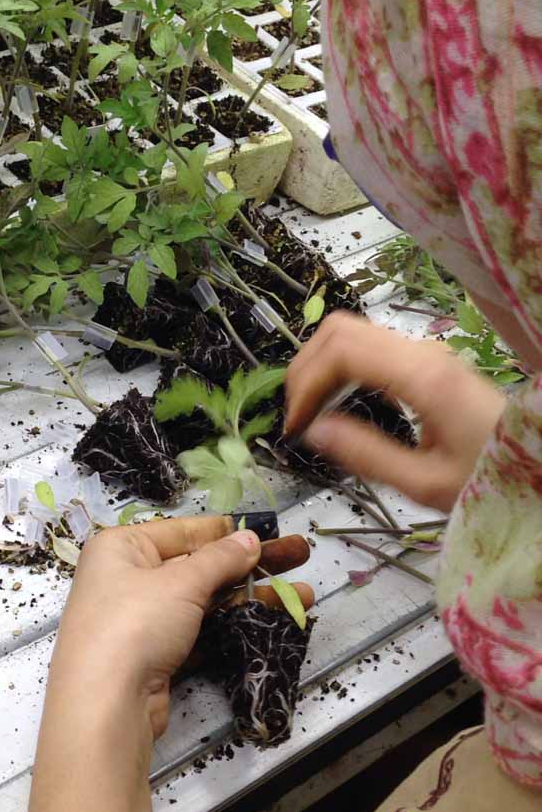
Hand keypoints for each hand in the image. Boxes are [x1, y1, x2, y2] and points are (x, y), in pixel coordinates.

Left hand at [51, 516, 312, 738]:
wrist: (105, 707)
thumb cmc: (135, 623)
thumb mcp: (181, 581)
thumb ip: (220, 559)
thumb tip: (250, 539)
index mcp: (121, 548)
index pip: (183, 531)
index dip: (228, 532)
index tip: (269, 531)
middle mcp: (127, 578)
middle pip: (198, 565)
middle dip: (250, 565)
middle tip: (299, 557)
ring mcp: (141, 620)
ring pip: (204, 601)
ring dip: (251, 597)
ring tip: (303, 596)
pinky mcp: (155, 657)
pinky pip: (200, 631)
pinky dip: (233, 626)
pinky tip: (272, 621)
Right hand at [284, 313, 505, 511]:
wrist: (540, 465)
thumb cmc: (488, 476)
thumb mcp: (424, 482)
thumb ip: (365, 454)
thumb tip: (313, 431)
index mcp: (421, 376)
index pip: (340, 350)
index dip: (306, 383)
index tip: (295, 425)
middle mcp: (421, 353)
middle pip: (339, 329)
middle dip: (305, 368)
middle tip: (296, 416)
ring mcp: (424, 352)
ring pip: (350, 332)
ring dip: (319, 365)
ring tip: (311, 411)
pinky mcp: (425, 361)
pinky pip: (368, 346)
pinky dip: (339, 366)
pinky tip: (336, 402)